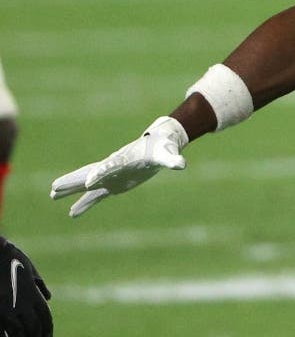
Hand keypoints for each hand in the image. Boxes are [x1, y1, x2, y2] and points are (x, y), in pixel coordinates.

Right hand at [0, 237, 51, 336]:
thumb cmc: (10, 259)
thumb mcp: (28, 268)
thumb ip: (39, 284)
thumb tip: (49, 298)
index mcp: (31, 292)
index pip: (45, 316)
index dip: (48, 329)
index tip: (48, 336)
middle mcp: (20, 302)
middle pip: (33, 327)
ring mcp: (4, 308)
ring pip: (16, 332)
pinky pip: (0, 330)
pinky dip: (4, 335)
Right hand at [50, 116, 188, 216]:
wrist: (159, 142)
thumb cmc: (162, 146)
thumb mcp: (167, 153)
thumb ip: (172, 159)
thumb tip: (181, 164)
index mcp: (124, 158)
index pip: (110, 166)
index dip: (101, 173)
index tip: (89, 181)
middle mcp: (113, 167)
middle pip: (89, 173)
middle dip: (73, 180)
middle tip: (54, 188)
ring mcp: (111, 176)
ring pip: (87, 184)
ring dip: (71, 190)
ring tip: (52, 195)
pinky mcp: (113, 184)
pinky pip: (96, 196)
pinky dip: (85, 204)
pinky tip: (72, 213)